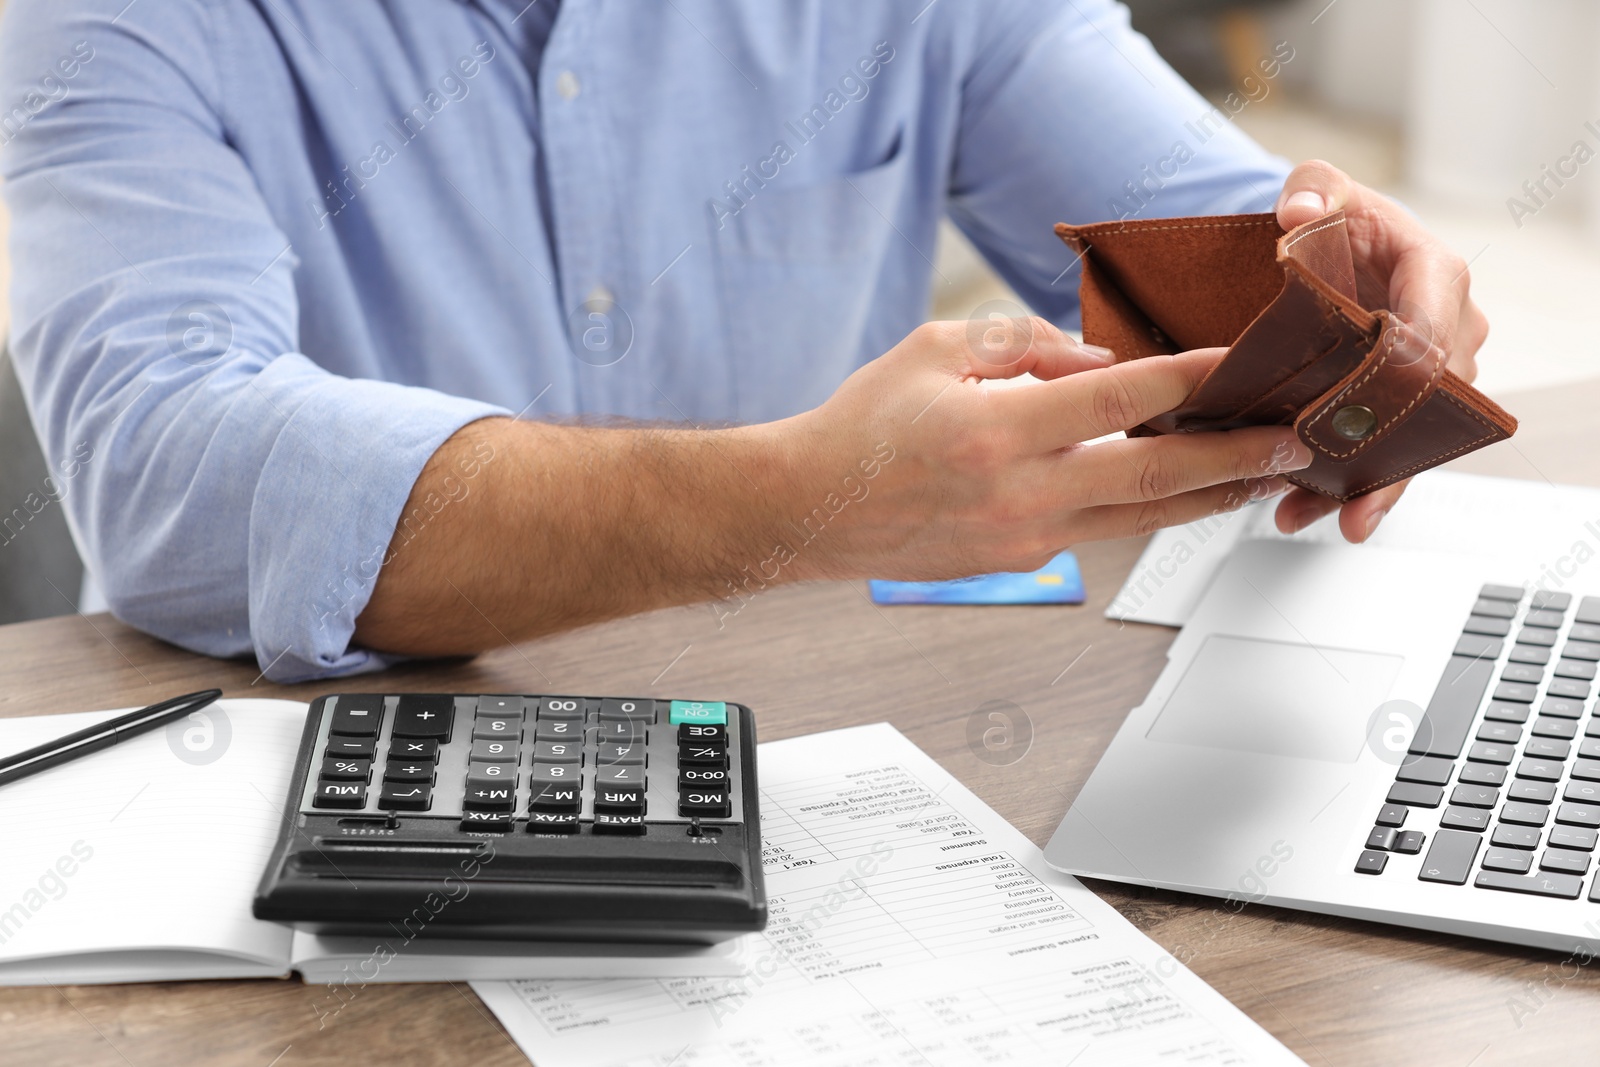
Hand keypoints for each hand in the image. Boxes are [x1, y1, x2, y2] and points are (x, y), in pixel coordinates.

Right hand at [781, 316, 1311, 581]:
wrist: (811, 508)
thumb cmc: (863, 425)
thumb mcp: (935, 351)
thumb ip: (1021, 345)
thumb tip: (1098, 358)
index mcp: (996, 429)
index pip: (1119, 398)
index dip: (1190, 378)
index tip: (1242, 361)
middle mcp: (1019, 493)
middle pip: (1156, 475)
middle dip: (1238, 457)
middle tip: (1296, 440)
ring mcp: (1024, 539)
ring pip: (1143, 518)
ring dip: (1212, 497)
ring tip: (1267, 477)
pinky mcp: (1022, 562)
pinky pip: (1101, 530)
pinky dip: (1147, 508)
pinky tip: (1177, 488)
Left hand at [1271, 159, 1490, 542]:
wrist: (1334, 248)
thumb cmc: (1335, 218)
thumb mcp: (1320, 190)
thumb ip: (1310, 190)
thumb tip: (1298, 211)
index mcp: (1435, 273)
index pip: (1428, 326)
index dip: (1402, 369)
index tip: (1367, 403)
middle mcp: (1449, 326)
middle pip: (1428, 399)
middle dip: (1386, 446)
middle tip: (1340, 486)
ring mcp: (1433, 371)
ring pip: (1413, 436)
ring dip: (1367, 482)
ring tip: (1318, 515)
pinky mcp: (1407, 402)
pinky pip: (1393, 448)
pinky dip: (1356, 483)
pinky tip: (1317, 509)